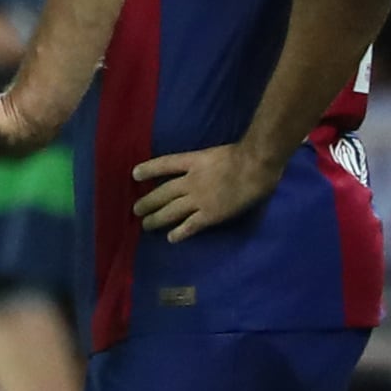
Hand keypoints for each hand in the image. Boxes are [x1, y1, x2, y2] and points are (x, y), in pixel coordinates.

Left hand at [130, 140, 287, 241]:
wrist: (256, 166)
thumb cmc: (244, 156)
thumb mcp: (216, 153)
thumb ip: (206, 163)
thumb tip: (204, 169)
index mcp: (193, 161)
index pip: (165, 164)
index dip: (149, 169)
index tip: (134, 174)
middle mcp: (191, 181)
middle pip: (163, 193)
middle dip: (148, 202)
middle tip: (136, 210)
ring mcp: (199, 199)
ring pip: (171, 211)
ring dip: (156, 219)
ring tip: (145, 225)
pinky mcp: (210, 215)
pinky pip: (190, 226)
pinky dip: (179, 232)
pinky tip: (171, 238)